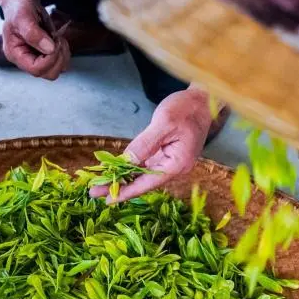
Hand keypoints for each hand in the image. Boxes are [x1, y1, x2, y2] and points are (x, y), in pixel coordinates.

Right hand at [1, 0, 69, 79]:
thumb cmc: (18, 10)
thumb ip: (32, 32)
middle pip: (49, 74)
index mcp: (16, 54)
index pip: (36, 69)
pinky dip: (65, 51)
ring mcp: (38, 60)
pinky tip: (58, 40)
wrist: (22, 6)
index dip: (49, 59)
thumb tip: (49, 48)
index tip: (54, 42)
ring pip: (58, 69)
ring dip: (63, 54)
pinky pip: (62, 62)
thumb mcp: (22, 16)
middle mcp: (26, 61)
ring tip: (57, 38)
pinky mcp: (47, 56)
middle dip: (58, 57)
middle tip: (56, 39)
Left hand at [90, 88, 212, 202]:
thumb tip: (126, 162)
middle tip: (94, 192)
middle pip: (144, 182)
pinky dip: (131, 168)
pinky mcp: (166, 155)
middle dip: (120, 187)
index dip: (126, 191)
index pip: (148, 183)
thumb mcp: (164, 123)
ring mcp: (170, 162)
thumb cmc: (187, 108)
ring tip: (101, 184)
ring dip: (123, 178)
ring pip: (143, 175)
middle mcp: (175, 167)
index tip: (107, 199)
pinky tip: (116, 171)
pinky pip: (146, 166)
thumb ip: (145, 144)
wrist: (204, 99)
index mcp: (177, 164)